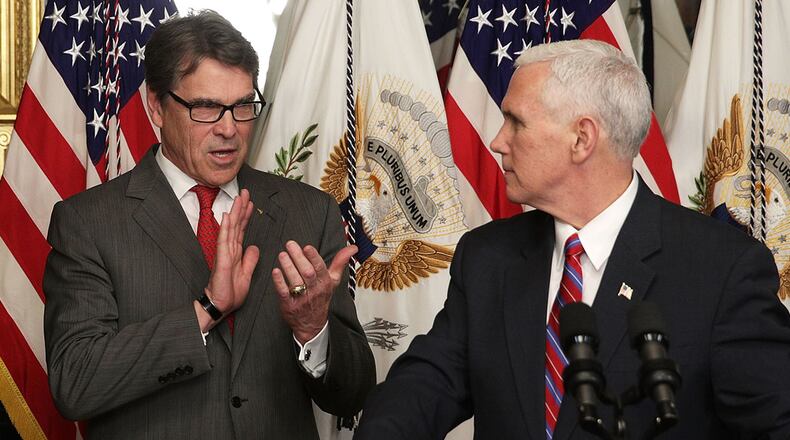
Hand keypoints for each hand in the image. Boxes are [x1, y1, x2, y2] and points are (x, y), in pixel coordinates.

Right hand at [201, 189, 259, 329]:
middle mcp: (230, 250)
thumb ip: (250, 260)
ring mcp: (225, 253)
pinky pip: (224, 241)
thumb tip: (254, 247)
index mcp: (236, 253)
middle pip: (237, 225)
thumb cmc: (231, 293)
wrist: (221, 306)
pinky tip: (227, 216)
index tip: (250, 203)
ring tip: (237, 198)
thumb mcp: (246, 274)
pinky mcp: (221, 259)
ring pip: (230, 228)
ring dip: (234, 212)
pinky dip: (226, 228)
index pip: (242, 230)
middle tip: (244, 192)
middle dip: (241, 208)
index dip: (246, 216)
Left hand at [272, 241, 356, 343]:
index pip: (320, 268)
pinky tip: (276, 271)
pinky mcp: (289, 305)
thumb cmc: (321, 298)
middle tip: (290, 244)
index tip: (307, 247)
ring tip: (282, 254)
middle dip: (298, 257)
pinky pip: (284, 292)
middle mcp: (314, 290)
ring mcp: (301, 298)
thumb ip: (340, 262)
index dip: (313, 257)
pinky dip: (279, 282)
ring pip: (295, 281)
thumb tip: (352, 248)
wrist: (312, 324)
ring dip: (288, 267)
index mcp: (325, 283)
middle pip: (307, 272)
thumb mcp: (333, 280)